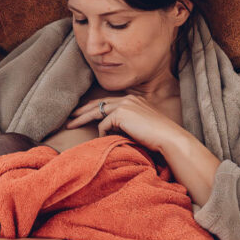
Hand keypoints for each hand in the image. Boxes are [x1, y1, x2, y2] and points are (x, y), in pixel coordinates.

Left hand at [67, 95, 184, 151]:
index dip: (93, 107)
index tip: (81, 113)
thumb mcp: (139, 127)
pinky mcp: (121, 113)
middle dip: (82, 110)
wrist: (169, 139)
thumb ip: (125, 124)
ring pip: (96, 112)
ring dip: (82, 119)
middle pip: (98, 103)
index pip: (107, 102)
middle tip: (70, 117)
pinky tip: (104, 140)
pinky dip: (102, 134)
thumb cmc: (157, 138)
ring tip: (70, 125)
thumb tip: (108, 130)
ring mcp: (125, 104)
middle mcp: (128, 99)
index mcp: (133, 100)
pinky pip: (104, 125)